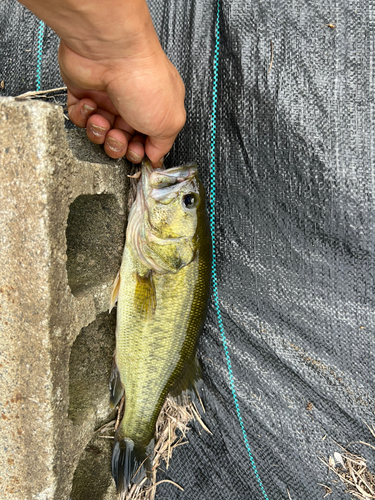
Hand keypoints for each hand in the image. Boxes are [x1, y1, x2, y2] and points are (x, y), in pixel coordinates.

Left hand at [59, 40, 185, 166]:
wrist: (109, 52)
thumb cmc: (143, 80)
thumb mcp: (169, 122)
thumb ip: (163, 145)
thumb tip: (155, 158)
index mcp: (157, 107)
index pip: (147, 140)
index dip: (140, 151)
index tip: (137, 152)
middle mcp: (133, 102)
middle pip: (122, 140)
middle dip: (119, 146)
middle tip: (119, 137)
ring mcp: (108, 96)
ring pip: (100, 132)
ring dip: (100, 133)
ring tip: (103, 120)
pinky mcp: (84, 91)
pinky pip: (80, 118)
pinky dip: (83, 117)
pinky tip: (91, 105)